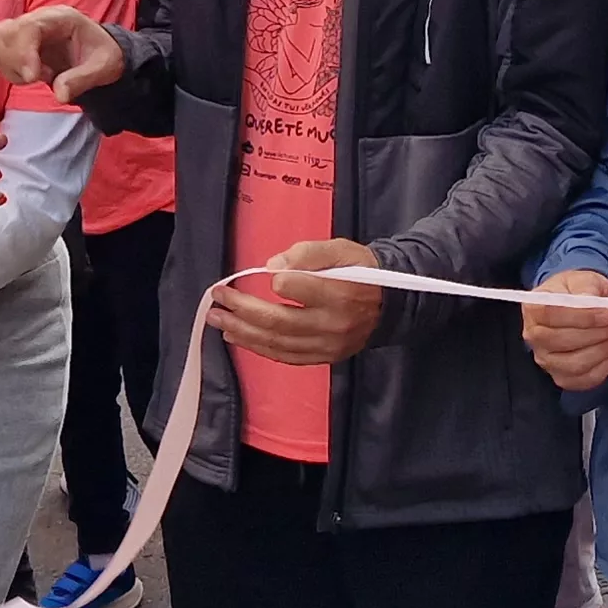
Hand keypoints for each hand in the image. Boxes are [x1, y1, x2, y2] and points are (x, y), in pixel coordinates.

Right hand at [0, 8, 126, 102]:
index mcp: (60, 18)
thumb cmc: (104, 56)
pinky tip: (33, 76)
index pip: (29, 26)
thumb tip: (60, 94)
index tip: (32, 78)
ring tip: (39, 76)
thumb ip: (82, 79)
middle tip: (38, 78)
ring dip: (11, 66)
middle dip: (15, 61)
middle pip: (4, 32)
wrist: (101, 56)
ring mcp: (26, 30)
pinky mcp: (19, 44)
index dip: (23, 51)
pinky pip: (1, 56)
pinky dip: (11, 71)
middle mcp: (39, 19)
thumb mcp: (104, 68)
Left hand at [217, 239, 383, 366]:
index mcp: (339, 293)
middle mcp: (332, 324)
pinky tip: (238, 337)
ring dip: (242, 332)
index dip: (276, 280)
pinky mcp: (324, 357)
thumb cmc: (361, 270)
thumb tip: (271, 267)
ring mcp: (328, 346)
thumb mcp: (340, 249)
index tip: (263, 273)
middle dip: (242, 310)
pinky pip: (286, 357)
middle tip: (218, 298)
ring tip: (218, 320)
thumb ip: (307, 253)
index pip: (295, 288)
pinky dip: (259, 348)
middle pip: (278, 321)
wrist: (388, 304)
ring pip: (278, 343)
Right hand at [523, 269, 607, 391]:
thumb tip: (592, 301)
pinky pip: (586, 379)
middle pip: (562, 341)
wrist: (580, 305)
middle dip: (598, 333)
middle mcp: (534, 336)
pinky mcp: (562, 377)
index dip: (582, 316)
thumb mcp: (583, 279)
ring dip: (604, 349)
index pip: (551, 314)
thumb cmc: (579, 291)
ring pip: (576, 364)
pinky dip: (607, 365)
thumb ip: (587, 288)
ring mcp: (546, 360)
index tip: (607, 313)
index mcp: (534, 307)